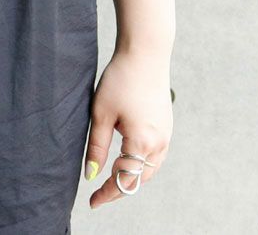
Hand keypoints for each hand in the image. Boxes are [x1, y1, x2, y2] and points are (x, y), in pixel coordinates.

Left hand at [83, 47, 172, 207]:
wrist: (145, 54)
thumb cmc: (120, 80)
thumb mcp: (101, 114)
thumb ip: (97, 147)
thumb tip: (91, 174)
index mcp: (142, 143)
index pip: (125, 180)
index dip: (107, 194)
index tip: (92, 202)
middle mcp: (159, 143)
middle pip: (140, 179)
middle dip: (120, 188)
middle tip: (99, 193)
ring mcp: (166, 135)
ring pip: (150, 169)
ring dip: (133, 177)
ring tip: (113, 179)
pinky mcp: (166, 125)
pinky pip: (155, 155)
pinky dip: (142, 163)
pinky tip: (130, 159)